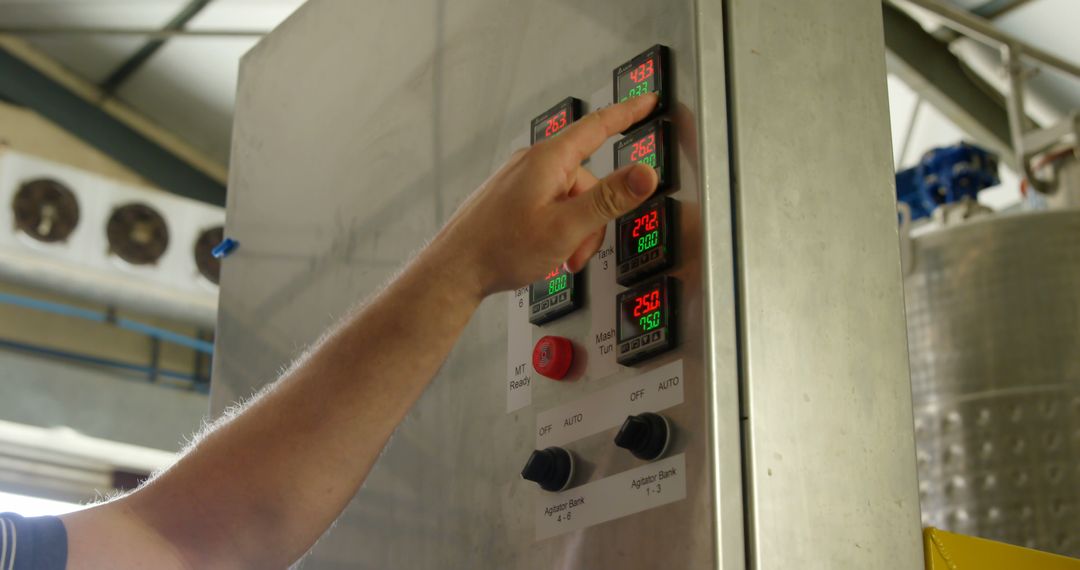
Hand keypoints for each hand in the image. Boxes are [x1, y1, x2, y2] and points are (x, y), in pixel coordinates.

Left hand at [434, 94, 659, 296]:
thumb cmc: (499, 249)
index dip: (628, 113)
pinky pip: (549, 206)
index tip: (648, 101)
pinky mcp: (512, 198)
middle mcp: (533, 164)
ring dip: (574, 230)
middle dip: (593, 218)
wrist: (454, 271)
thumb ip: (609, 199)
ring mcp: (520, 180)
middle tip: (579, 250)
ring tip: (558, 256)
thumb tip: (644, 174)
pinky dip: (556, 230)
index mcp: (549, 160)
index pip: (599, 126)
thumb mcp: (566, 227)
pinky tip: (543, 251)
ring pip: (569, 199)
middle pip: (587, 180)